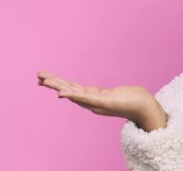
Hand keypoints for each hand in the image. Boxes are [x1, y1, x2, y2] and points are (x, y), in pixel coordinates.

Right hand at [37, 71, 166, 130]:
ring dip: (58, 87)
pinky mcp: (104, 102)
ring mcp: (96, 103)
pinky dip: (72, 96)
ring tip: (44, 81)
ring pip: (73, 93)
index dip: (59, 84)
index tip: (45, 78)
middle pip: (69, 90)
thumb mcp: (113, 94)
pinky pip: (85, 98)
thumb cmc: (132, 99)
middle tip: (37, 76)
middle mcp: (92, 102)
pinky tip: (61, 94)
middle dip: (53, 83)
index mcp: (93, 98)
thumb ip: (102, 93)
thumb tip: (96, 91)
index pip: (72, 89)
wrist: (145, 108)